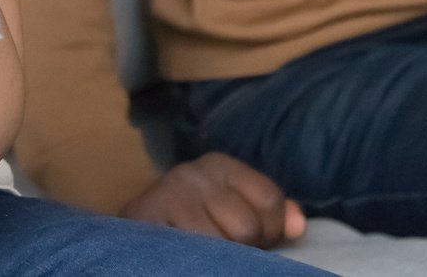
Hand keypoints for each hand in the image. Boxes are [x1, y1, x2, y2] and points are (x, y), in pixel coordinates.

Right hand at [120, 153, 305, 248]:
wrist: (128, 246)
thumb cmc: (189, 230)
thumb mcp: (233, 217)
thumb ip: (269, 218)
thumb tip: (297, 223)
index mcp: (220, 165)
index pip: (269, 198)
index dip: (270, 231)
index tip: (252, 244)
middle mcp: (194, 171)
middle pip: (248, 226)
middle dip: (243, 251)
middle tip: (222, 255)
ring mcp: (170, 192)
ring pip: (221, 245)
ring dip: (218, 261)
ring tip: (202, 257)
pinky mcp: (147, 215)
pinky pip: (192, 252)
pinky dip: (196, 262)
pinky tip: (188, 260)